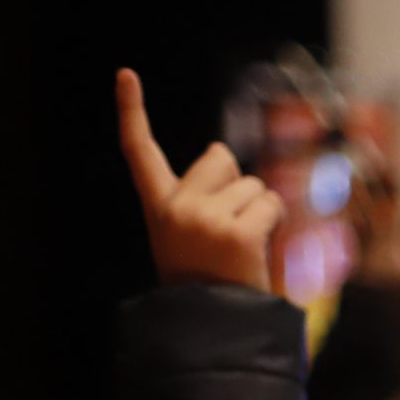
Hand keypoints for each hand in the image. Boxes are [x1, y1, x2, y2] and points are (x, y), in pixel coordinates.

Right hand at [117, 69, 283, 293]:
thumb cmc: (207, 280)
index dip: (130, 111)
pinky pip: (271, 203)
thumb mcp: (188, 235)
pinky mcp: (237, 233)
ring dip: (258, 208)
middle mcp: (176, 207)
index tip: (125, 73)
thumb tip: (230, 159)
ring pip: (253, 183)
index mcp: (157, 206)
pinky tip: (258, 248)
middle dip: (235, 181)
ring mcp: (205, 219)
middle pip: (220, 156)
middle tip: (228, 227)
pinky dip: (274, 220)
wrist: (214, 326)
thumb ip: (202, 197)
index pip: (139, 151)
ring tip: (242, 246)